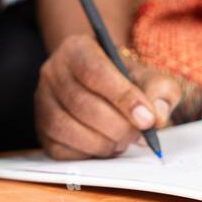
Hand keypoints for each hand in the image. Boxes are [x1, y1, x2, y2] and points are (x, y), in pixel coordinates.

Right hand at [35, 34, 179, 159]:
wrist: (104, 85)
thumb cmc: (126, 80)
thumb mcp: (149, 76)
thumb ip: (160, 90)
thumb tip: (157, 116)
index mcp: (77, 48)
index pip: (95, 72)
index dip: (123, 98)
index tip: (147, 119)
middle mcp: (52, 71)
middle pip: (82, 104)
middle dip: (118, 127)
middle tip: (139, 135)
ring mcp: (42, 101)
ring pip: (68, 128)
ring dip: (104, 142)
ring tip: (124, 140)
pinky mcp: (41, 129)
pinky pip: (61, 149)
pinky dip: (88, 153)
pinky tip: (106, 145)